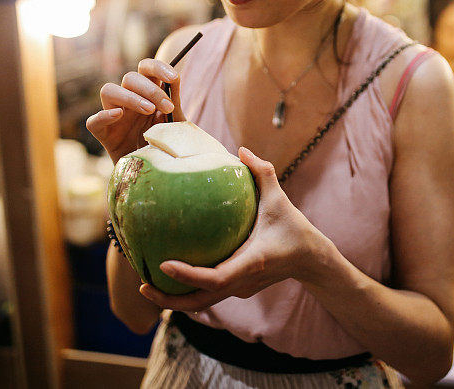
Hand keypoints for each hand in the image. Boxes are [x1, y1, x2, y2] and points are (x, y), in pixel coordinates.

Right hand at [86, 59, 184, 162]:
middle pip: (130, 77)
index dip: (157, 67)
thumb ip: (173, 101)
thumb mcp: (176, 123)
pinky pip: (93, 121)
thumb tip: (174, 78)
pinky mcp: (104, 135)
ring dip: (130, 97)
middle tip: (167, 107)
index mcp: (148, 95)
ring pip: (108, 90)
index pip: (146, 68)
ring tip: (149, 111)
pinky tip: (119, 116)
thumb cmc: (168, 146)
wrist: (159, 174)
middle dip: (151, 89)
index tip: (173, 77)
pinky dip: (103, 115)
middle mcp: (129, 102)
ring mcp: (114, 117)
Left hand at [138, 147, 329, 311]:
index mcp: (251, 262)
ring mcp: (240, 289)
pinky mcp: (239, 290)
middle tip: (141, 284)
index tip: (163, 264)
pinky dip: (188, 290)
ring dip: (174, 299)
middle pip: (200, 301)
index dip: (188, 275)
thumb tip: (241, 150)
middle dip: (169, 299)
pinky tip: (170, 275)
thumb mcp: (280, 199)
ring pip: (202, 303)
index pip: (216, 278)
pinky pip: (209, 295)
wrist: (311, 259)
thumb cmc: (295, 229)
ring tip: (146, 285)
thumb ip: (263, 173)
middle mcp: (243, 281)